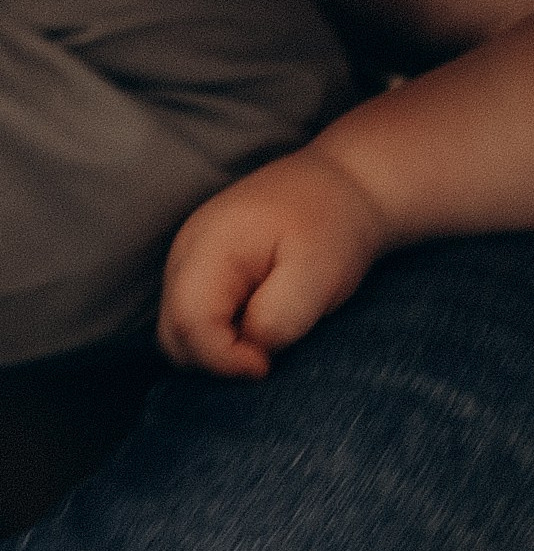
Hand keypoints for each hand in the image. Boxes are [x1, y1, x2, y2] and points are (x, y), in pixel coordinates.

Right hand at [158, 148, 388, 377]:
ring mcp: (188, 262)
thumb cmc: (333, 226)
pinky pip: (195, 320)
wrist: (342, 185)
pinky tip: (260, 324)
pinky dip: (221, 336)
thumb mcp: (319, 273)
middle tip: (269, 357)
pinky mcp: (202, 272)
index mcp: (209, 247)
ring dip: (219, 350)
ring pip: (180, 333)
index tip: (266, 365)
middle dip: (217, 361)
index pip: (190, 323)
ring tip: (268, 335)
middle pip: (173, 335)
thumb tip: (251, 349)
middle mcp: (186, 254)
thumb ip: (280, 317)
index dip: (223, 359)